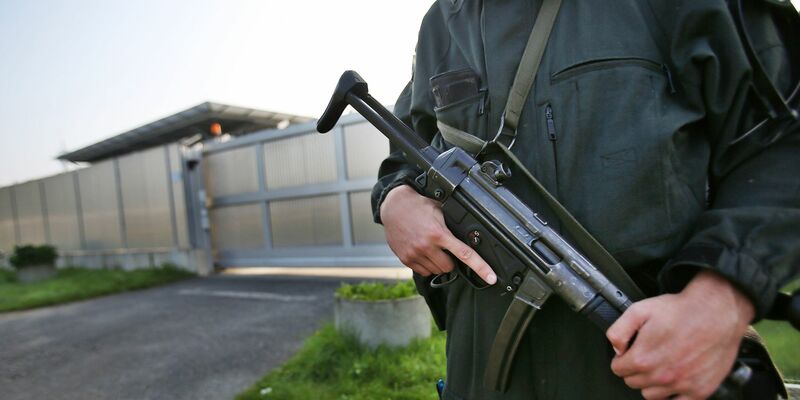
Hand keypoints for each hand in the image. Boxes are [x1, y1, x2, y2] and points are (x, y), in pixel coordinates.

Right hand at [380, 184, 496, 283]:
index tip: (491, 278)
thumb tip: (469, 234)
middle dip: (451, 260)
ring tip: (432, 248)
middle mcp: (427, 246)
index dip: (481, 267)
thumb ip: (452, 224)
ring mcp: (415, 254)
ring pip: (437, 271)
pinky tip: (423, 252)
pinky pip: (423, 272)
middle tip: (445, 248)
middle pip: (449, 267)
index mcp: (439, 234)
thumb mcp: (439, 210)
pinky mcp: (406, 259)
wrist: (393, 207)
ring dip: (439, 263)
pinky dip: (427, 265)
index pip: (464, 254)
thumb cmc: (418, 206)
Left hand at [607, 270, 754, 398]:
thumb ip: (618, 331)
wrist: (717, 311)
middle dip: (636, 370)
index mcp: (643, 358)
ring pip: (651, 395)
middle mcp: (661, 375)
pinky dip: (674, 395)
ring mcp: (681, 385)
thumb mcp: (640, 310)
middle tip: (648, 355)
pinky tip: (676, 380)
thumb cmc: (681, 310)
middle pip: (633, 383)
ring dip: (652, 383)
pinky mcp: (700, 390)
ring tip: (662, 365)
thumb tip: (615, 349)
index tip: (631, 352)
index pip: (618, 369)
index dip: (622, 358)